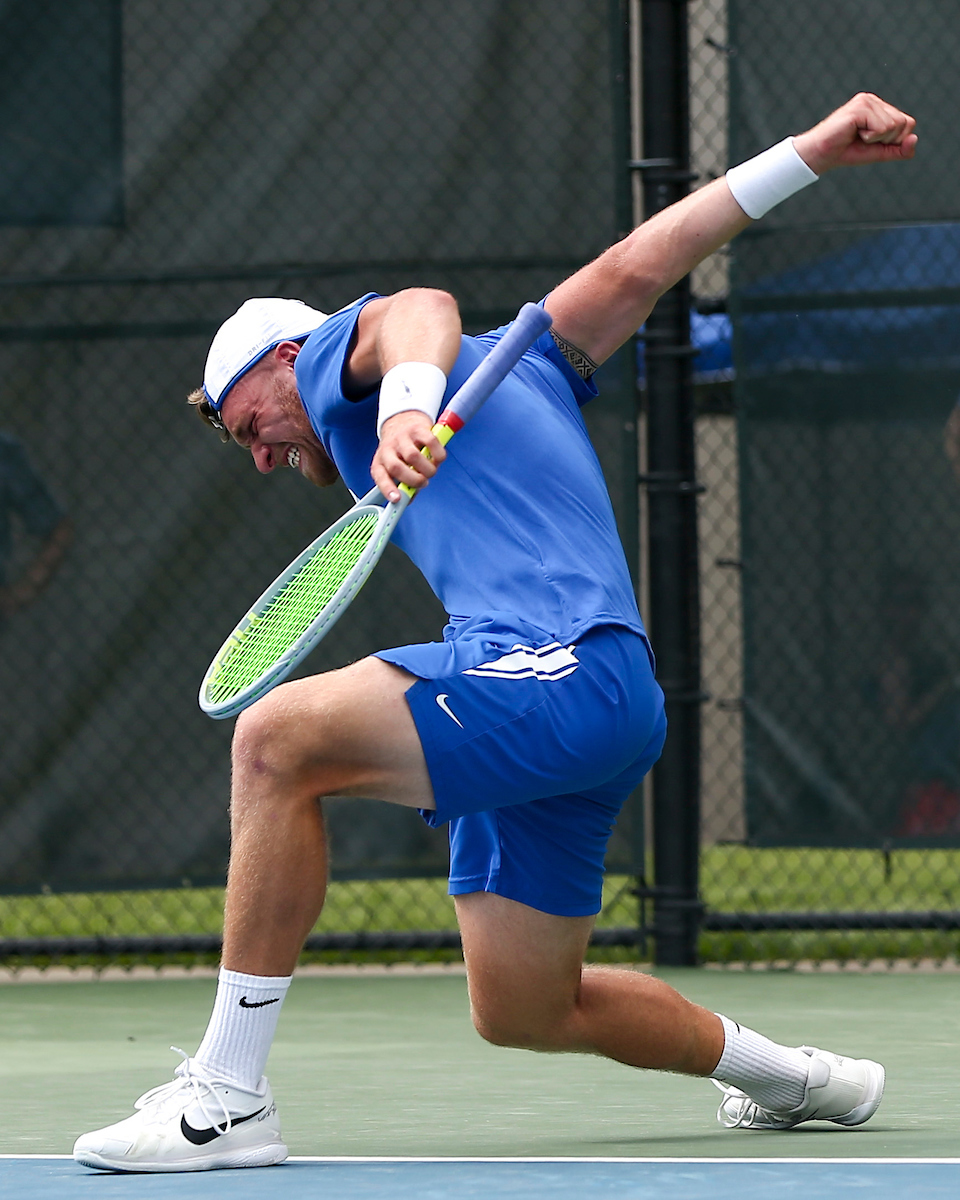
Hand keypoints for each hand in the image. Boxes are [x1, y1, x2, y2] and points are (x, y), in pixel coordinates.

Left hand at [370, 411, 445, 502]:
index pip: (380, 476)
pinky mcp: (418, 429)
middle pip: (397, 467)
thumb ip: (404, 483)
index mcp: (380, 461)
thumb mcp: (397, 466)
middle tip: (423, 482)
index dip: (388, 489)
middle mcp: (388, 449)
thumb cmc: (400, 450)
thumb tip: (408, 499)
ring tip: (431, 470)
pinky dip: (438, 454)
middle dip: (413, 480)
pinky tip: (438, 458)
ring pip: (413, 456)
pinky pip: (430, 442)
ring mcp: (402, 437)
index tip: (397, 499)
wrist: (403, 420)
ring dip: (427, 469)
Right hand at [794, 92, 916, 174]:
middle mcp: (874, 100)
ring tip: (857, 136)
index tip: (872, 143)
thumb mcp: (878, 153)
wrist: (820, 155)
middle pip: (902, 124)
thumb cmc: (845, 152)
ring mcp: (866, 101)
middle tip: (863, 140)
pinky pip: (881, 127)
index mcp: (879, 107)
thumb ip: (898, 150)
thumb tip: (914, 139)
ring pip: (893, 125)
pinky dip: (869, 137)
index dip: (894, 140)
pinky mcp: (860, 108)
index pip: (907, 123)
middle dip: (886, 140)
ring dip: (876, 139)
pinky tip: (853, 133)